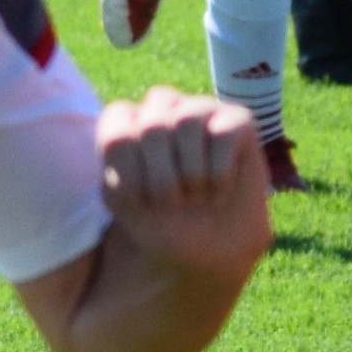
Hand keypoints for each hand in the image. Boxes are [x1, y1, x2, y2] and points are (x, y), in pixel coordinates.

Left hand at [94, 80, 272, 273]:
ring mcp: (198, 108)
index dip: (130, 181)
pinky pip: (223, 134)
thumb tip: (122, 142)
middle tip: (173, 203)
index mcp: (124, 120)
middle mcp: (160, 106)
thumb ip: (115, 169)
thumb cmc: (160, 220)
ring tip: (197, 194)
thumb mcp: (125, 202)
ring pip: (187, 121)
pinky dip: (220, 174)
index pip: (117, 137)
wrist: (206, 245)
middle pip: (153, 127)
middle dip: (163, 179)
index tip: (139, 204)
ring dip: (192, 173)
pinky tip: (220, 190)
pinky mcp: (236, 119)